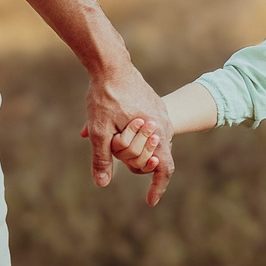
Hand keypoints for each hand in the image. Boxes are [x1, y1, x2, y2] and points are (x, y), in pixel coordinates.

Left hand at [82, 57, 170, 206]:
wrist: (112, 64)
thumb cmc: (107, 96)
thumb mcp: (101, 130)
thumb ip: (102, 158)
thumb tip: (102, 184)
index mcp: (158, 133)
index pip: (164, 168)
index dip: (159, 187)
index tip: (150, 201)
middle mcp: (164, 125)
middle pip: (150, 157)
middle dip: (129, 157)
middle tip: (110, 142)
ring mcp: (160, 115)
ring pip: (145, 142)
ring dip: (126, 143)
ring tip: (105, 129)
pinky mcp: (153, 107)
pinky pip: (143, 129)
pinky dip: (127, 132)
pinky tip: (108, 121)